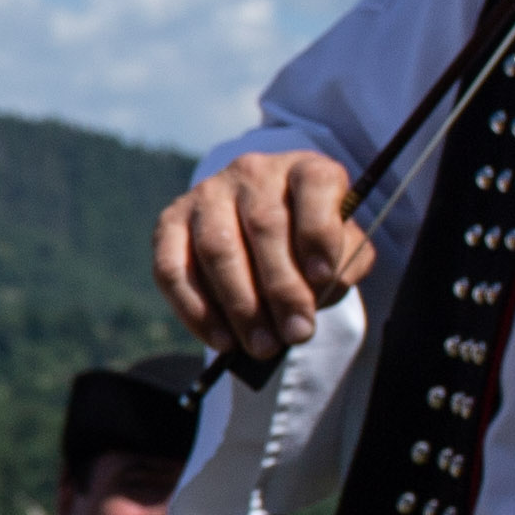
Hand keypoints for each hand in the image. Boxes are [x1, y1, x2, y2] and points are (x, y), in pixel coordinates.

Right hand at [151, 150, 365, 362]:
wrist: (263, 234)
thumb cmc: (309, 246)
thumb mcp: (343, 250)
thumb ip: (344, 265)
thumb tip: (316, 292)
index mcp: (304, 169)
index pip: (314, 185)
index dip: (318, 231)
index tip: (323, 277)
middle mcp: (253, 172)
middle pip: (264, 225)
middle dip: (282, 288)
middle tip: (296, 333)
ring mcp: (206, 194)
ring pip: (217, 248)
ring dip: (240, 305)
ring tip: (262, 345)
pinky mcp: (170, 223)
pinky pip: (172, 268)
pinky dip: (196, 310)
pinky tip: (222, 339)